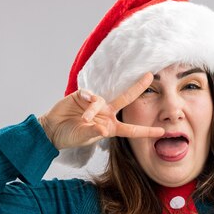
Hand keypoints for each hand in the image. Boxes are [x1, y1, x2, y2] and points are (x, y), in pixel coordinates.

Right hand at [38, 72, 164, 149]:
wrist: (51, 129)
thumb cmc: (69, 136)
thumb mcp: (82, 137)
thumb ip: (92, 132)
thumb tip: (103, 129)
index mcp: (110, 127)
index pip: (132, 129)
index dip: (146, 131)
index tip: (162, 132)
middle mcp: (106, 114)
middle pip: (126, 99)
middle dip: (138, 87)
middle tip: (150, 76)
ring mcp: (95, 104)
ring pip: (101, 101)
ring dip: (92, 110)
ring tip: (82, 119)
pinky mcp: (82, 96)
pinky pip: (89, 95)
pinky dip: (86, 100)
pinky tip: (81, 103)